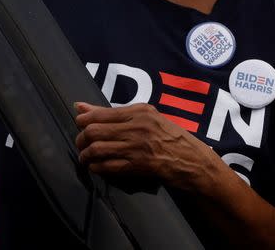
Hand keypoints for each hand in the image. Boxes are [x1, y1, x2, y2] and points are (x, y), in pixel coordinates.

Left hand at [75, 102, 219, 193]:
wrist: (194, 161)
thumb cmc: (171, 137)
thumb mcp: (147, 118)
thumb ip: (115, 113)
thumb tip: (80, 106)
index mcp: (140, 111)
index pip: (100, 113)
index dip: (83, 120)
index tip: (79, 125)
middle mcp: (138, 126)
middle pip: (94, 131)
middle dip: (81, 139)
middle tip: (81, 144)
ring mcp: (138, 147)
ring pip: (98, 149)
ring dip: (86, 155)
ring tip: (85, 157)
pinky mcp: (140, 166)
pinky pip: (109, 166)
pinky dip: (97, 167)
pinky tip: (96, 167)